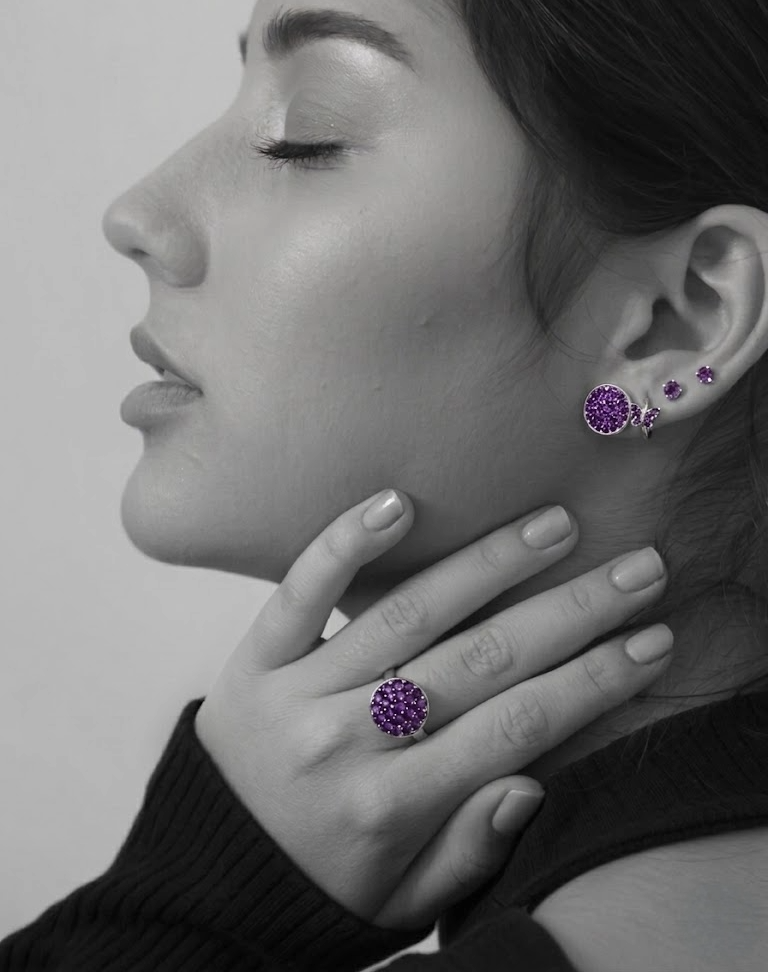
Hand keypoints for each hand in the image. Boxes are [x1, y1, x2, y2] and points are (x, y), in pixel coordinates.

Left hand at [194, 491, 670, 931]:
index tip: (650, 640)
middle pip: (479, 661)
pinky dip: (346, 544)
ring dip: (487, 565)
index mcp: (390, 808)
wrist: (209, 872)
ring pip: (407, 615)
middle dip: (569, 611)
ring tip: (551, 526)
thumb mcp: (403, 901)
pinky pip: (301, 591)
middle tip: (634, 570)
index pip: (515, 728)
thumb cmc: (321, 880)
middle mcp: (347, 742)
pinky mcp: (255, 658)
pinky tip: (398, 504)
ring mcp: (297, 692)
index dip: (593, 681)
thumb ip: (468, 848)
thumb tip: (533, 783)